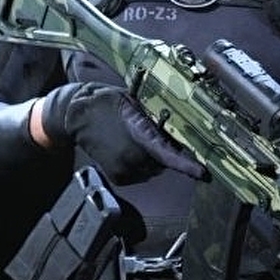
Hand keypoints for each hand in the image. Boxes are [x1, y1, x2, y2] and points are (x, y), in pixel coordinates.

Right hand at [37, 81, 204, 184]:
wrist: (77, 116)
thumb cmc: (106, 103)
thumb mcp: (133, 102)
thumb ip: (154, 116)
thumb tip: (178, 121)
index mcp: (138, 135)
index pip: (168, 154)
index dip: (187, 165)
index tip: (203, 173)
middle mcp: (131, 157)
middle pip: (163, 161)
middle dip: (163, 150)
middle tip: (152, 134)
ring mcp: (124, 169)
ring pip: (153, 169)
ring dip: (152, 158)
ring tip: (136, 140)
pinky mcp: (118, 177)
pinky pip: (141, 175)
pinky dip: (141, 165)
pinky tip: (129, 150)